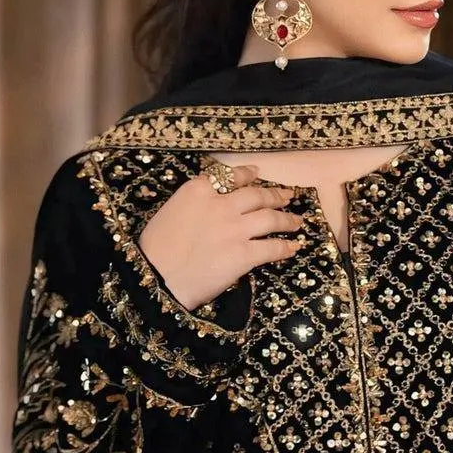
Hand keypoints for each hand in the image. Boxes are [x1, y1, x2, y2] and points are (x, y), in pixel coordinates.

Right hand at [137, 164, 302, 310]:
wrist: (156, 278)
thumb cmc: (155, 249)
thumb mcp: (171, 211)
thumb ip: (195, 203)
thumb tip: (211, 207)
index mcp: (198, 190)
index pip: (230, 176)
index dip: (248, 175)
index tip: (258, 174)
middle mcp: (220, 204)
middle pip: (256, 195)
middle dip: (275, 195)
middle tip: (287, 196)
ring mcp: (235, 229)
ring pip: (270, 218)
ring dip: (287, 219)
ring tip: (297, 221)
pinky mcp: (244, 253)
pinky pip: (272, 248)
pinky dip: (285, 247)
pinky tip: (293, 247)